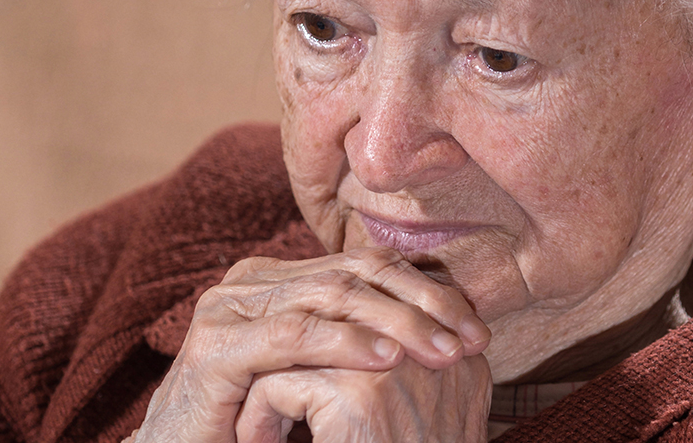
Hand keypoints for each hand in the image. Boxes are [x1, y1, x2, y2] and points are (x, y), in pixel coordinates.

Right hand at [132, 247, 491, 441]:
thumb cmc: (264, 426)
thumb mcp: (326, 374)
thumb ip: (368, 340)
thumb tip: (447, 326)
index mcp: (283, 279)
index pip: (369, 266)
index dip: (429, 291)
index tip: (478, 328)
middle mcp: (254, 281)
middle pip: (355, 275)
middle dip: (422, 305)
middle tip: (470, 338)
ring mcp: (229, 308)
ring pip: (329, 297)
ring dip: (395, 322)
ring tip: (440, 350)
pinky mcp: (214, 347)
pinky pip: (292, 335)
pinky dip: (344, 343)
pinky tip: (384, 360)